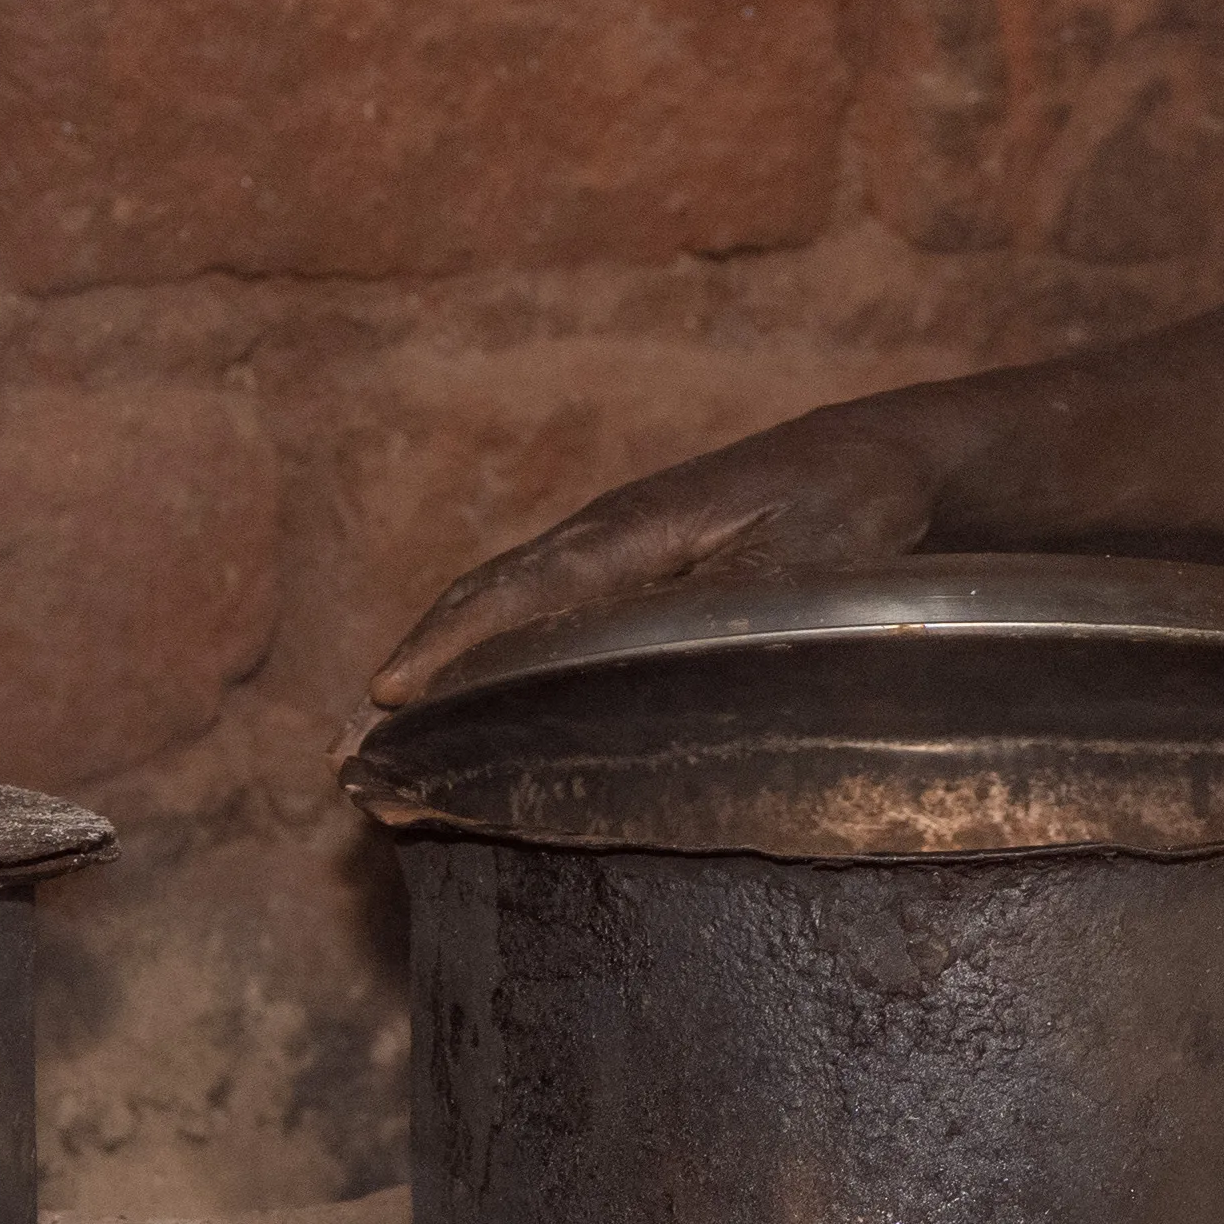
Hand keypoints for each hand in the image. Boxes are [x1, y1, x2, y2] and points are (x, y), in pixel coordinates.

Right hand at [368, 409, 941, 706]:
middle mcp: (603, 539)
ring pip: (500, 622)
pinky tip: (460, 731)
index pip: (526, 590)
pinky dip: (483, 676)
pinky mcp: (626, 583)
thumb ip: (751, 597)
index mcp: (636, 527)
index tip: (390, 696)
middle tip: (347, 762)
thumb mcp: (816, 549)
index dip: (456, 646)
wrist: (876, 457)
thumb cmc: (851, 500)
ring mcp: (608, 559)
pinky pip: (535, 627)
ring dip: (434, 688)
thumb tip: (684, 652)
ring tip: (373, 765)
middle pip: (485, 610)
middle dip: (414, 681)